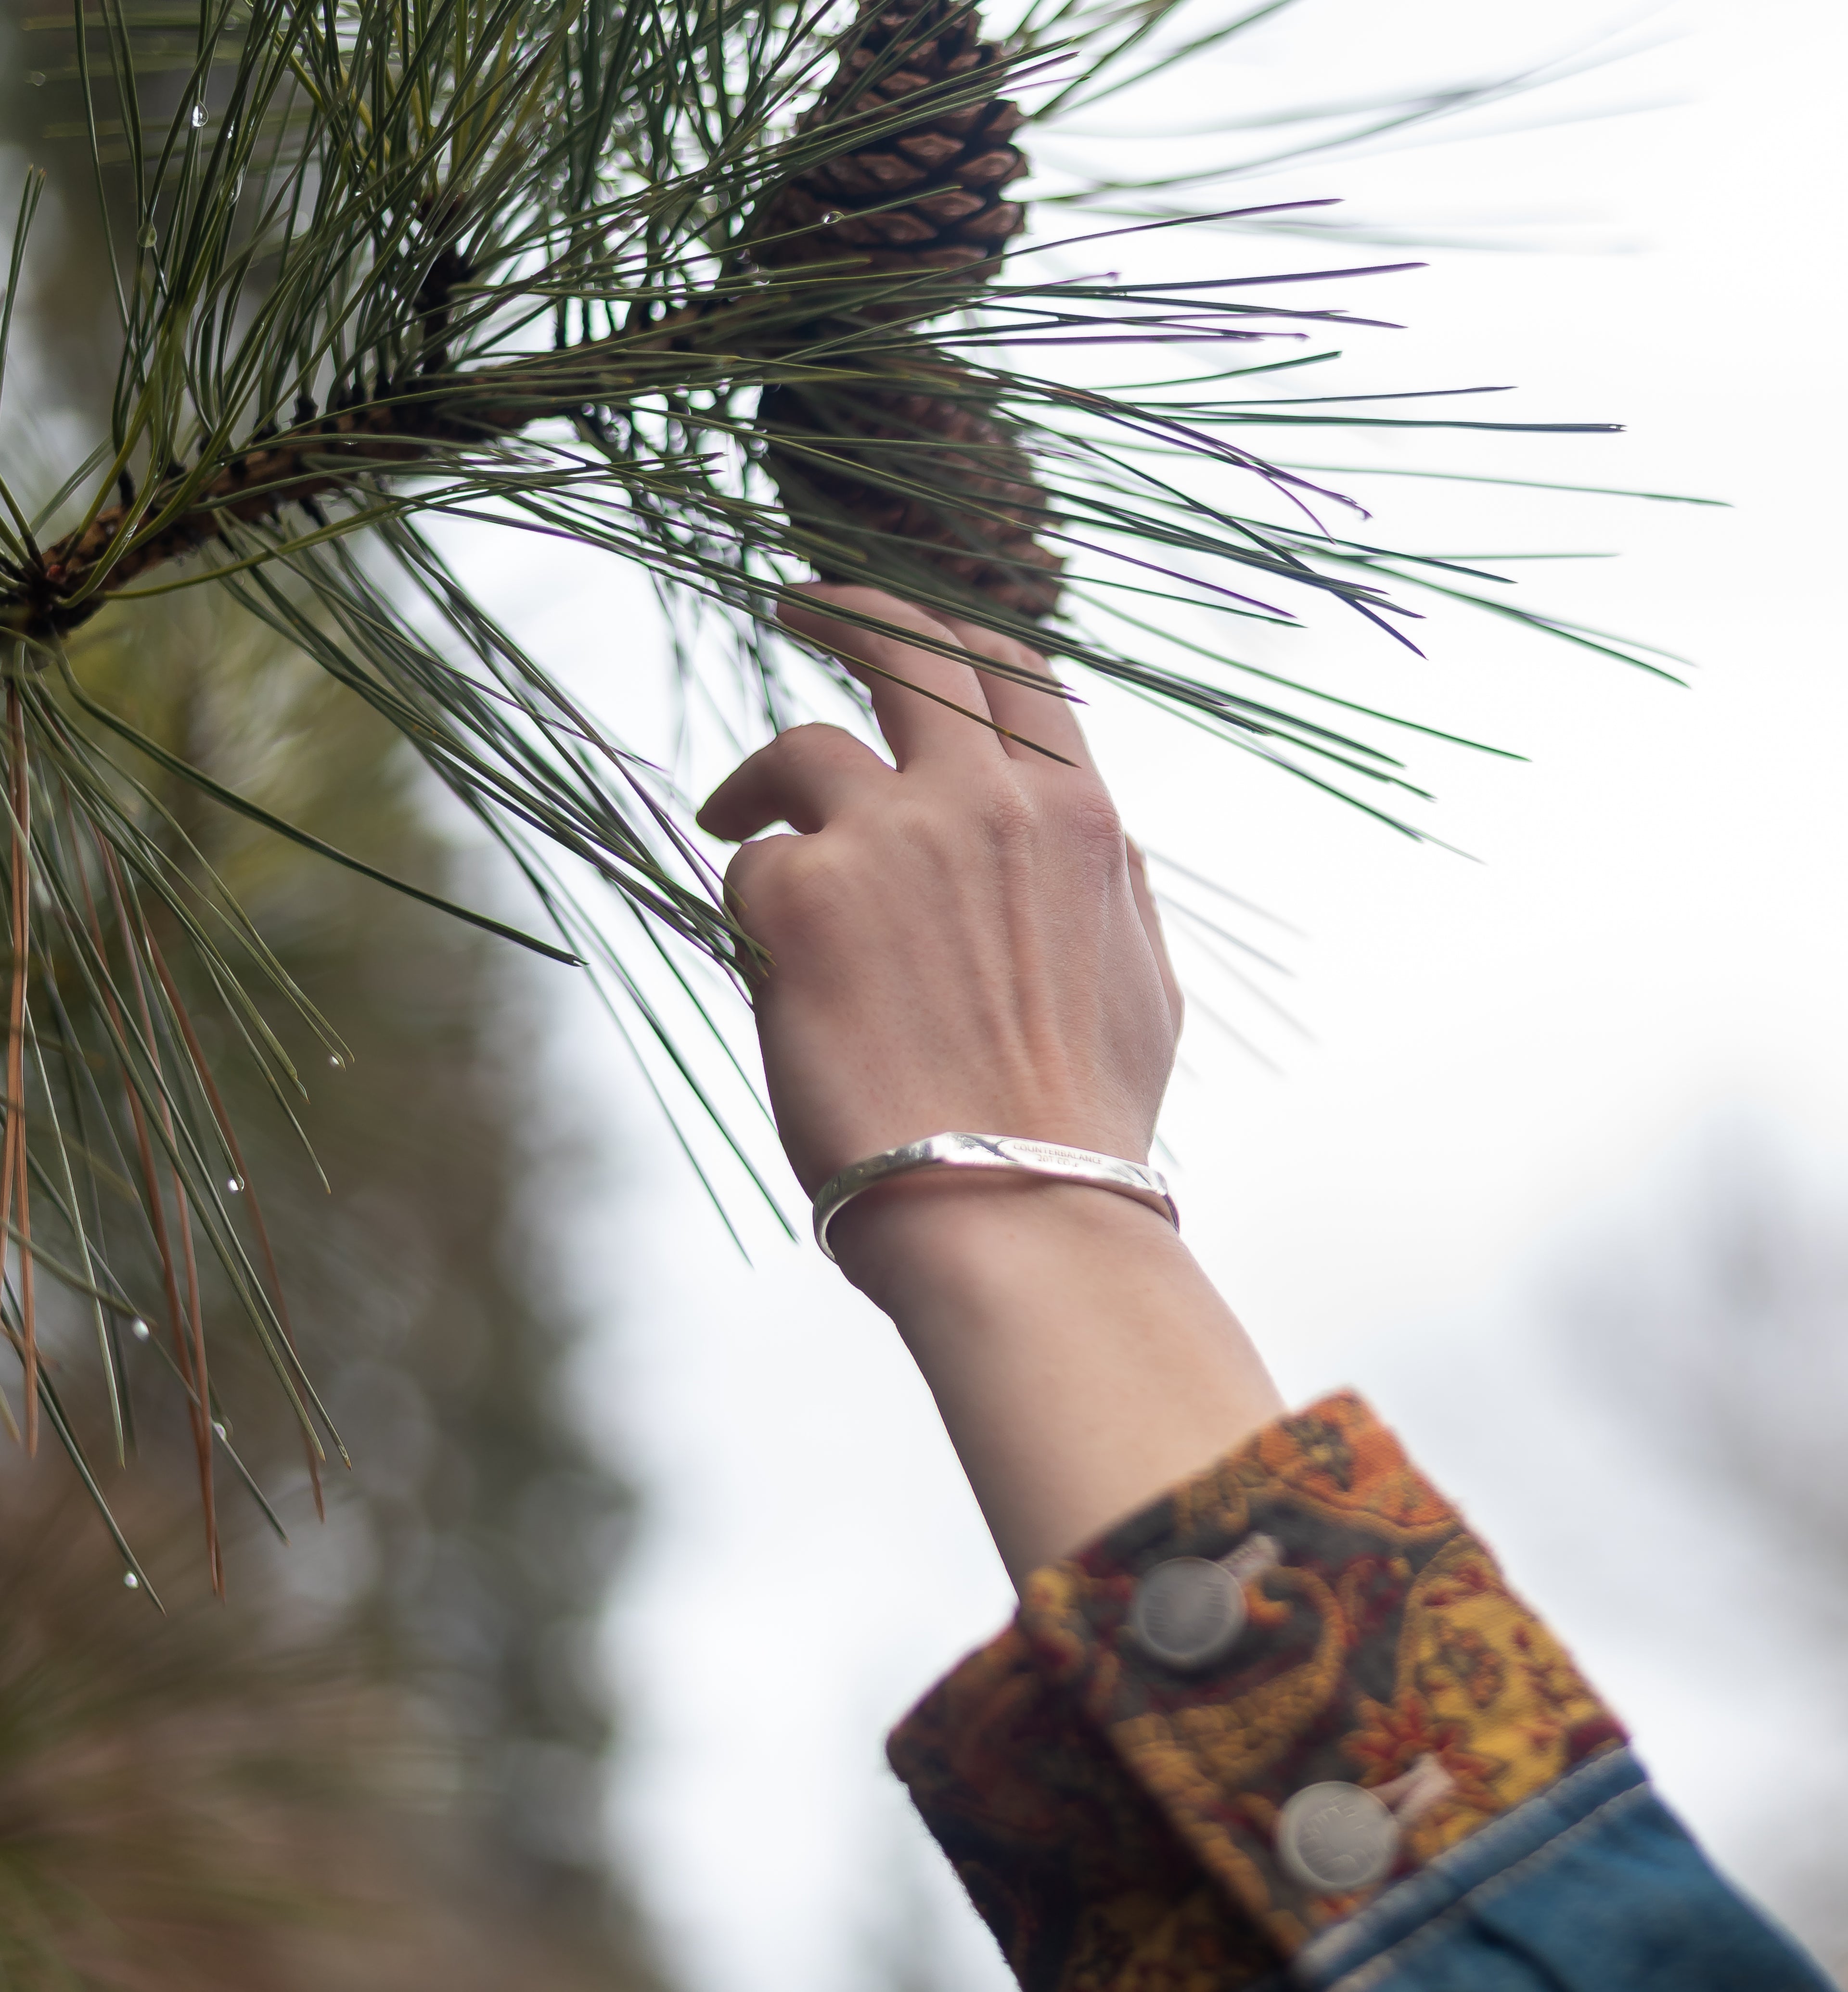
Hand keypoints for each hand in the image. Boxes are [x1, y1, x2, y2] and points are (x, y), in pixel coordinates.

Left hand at [700, 587, 1278, 1579]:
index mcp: (1079, 820)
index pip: (1010, 667)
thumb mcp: (1141, 981)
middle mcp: (988, 805)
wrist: (1017, 1214)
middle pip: (907, 647)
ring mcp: (892, 844)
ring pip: (803, 750)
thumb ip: (1101, 883)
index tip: (892, 616)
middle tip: (796, 607)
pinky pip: (751, 864)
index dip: (942, 624)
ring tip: (734, 819)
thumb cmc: (1080, 1124)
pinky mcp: (801, 902)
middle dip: (846, 607)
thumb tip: (1077, 832)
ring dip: (763, 780)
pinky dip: (750, 901)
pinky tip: (765, 963)